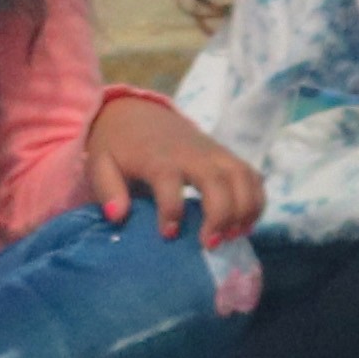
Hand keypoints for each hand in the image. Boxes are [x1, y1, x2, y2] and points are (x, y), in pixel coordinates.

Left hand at [83, 92, 262, 241]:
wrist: (137, 113)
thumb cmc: (118, 145)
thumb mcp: (101, 164)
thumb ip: (108, 190)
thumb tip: (117, 217)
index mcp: (158, 158)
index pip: (169, 182)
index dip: (171, 210)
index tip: (168, 235)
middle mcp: (192, 154)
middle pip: (218, 181)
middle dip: (221, 215)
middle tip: (211, 244)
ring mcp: (215, 153)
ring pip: (243, 178)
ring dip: (245, 210)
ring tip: (234, 237)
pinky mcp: (227, 156)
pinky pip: (253, 176)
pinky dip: (257, 200)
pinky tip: (246, 224)